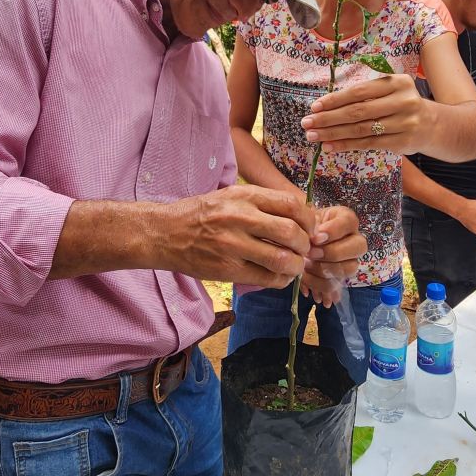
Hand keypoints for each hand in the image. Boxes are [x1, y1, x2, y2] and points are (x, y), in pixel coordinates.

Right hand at [164, 186, 315, 287]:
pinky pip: (266, 278)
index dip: (309, 219)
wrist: (166, 232)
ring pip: (282, 259)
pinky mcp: (226, 269)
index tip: (310, 228)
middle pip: (292, 232)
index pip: (292, 205)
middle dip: (306, 245)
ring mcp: (232, 245)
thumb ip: (262, 203)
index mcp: (244, 195)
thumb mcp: (231, 195)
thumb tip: (301, 214)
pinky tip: (280, 276)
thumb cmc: (202, 214)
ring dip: (296, 265)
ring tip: (295, 265)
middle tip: (305, 249)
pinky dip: (281, 280)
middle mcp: (240, 217)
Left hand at [300, 75, 431, 153]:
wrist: (434, 125)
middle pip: (358, 111)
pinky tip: (329, 146)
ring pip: (361, 129)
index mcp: (397, 82)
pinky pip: (368, 144)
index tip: (314, 106)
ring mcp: (404, 122)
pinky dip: (346, 145)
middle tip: (307, 123)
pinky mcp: (402, 142)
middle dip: (328, 118)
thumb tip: (326, 105)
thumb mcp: (391, 92)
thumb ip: (366, 95)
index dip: (335, 99)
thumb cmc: (402, 106)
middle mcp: (403, 101)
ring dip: (333, 133)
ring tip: (313, 136)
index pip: (360, 91)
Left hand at [302, 205, 364, 304]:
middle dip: (333, 252)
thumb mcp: (305, 222)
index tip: (316, 238)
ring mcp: (351, 260)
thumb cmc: (304, 228)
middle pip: (359, 246)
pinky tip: (305, 277)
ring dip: (325, 269)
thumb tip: (314, 240)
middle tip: (311, 254)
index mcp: (346, 220)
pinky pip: (336, 285)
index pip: (350, 221)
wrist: (298, 244)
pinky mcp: (340, 278)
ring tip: (306, 265)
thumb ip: (310, 228)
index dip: (334, 231)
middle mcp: (355, 239)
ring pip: (351, 268)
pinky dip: (319, 283)